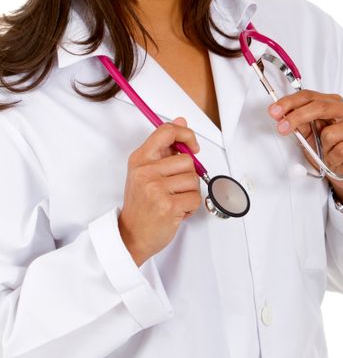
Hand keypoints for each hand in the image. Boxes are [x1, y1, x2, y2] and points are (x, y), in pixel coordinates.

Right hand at [118, 117, 201, 265]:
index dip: (186, 134)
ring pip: (194, 180)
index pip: (166, 132)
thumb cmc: (142, 204)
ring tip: (174, 200)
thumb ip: (165, 147)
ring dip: (190, 193)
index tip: (192, 146)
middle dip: (188, 176)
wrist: (131, 236)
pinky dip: (191, 207)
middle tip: (174, 188)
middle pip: (187, 160)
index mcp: (140, 159)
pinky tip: (177, 211)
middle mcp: (146, 171)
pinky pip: (195, 198)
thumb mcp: (146, 171)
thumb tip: (181, 121)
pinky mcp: (168, 206)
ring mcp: (156, 189)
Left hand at [268, 90, 342, 207]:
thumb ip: (299, 124)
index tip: (274, 111)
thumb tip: (283, 115)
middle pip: (320, 106)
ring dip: (323, 148)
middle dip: (297, 117)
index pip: (310, 96)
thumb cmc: (330, 151)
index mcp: (334, 103)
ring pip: (329, 134)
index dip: (290, 102)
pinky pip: (341, 150)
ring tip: (327, 153)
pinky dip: (333, 159)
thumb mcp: (309, 136)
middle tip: (281, 128)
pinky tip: (337, 160)